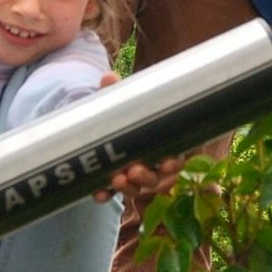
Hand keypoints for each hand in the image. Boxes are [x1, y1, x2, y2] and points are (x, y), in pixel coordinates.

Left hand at [84, 71, 185, 200]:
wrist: (112, 121)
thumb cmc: (130, 113)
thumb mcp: (127, 103)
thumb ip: (120, 94)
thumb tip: (108, 78)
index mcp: (164, 145)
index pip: (174, 159)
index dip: (172, 164)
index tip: (168, 162)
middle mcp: (152, 165)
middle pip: (155, 178)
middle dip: (146, 177)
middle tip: (134, 171)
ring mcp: (134, 177)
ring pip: (136, 189)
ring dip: (127, 188)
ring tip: (116, 179)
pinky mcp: (115, 183)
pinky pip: (112, 193)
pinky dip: (105, 194)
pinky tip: (97, 193)